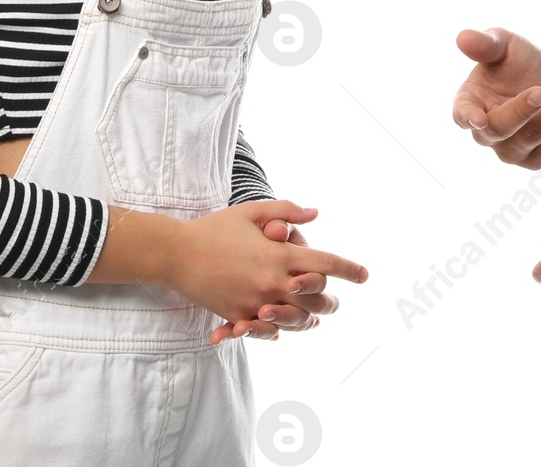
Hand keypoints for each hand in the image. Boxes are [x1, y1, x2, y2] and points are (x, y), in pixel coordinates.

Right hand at [161, 200, 366, 342]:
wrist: (176, 254)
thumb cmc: (215, 229)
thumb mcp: (252, 211)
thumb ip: (286, 211)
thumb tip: (315, 214)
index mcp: (280, 256)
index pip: (325, 264)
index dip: (349, 269)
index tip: (364, 274)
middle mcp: (272, 283)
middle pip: (316, 299)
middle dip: (331, 300)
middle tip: (337, 298)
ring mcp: (255, 304)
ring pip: (295, 319)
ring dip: (309, 318)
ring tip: (316, 315)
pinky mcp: (237, 316)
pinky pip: (265, 330)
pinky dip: (276, 329)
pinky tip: (280, 324)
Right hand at [453, 27, 540, 168]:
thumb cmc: (516, 62)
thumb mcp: (503, 45)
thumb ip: (485, 44)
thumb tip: (463, 38)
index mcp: (469, 103)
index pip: (462, 114)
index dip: (468, 117)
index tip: (479, 119)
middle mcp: (486, 134)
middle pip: (502, 128)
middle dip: (524, 108)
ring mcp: (511, 151)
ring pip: (534, 136)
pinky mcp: (538, 160)